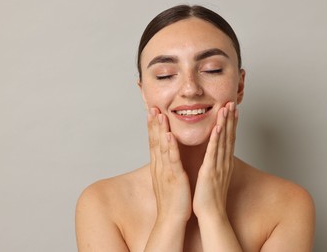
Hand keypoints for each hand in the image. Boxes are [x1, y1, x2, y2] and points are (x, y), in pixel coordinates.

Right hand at [147, 108, 191, 222]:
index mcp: (159, 166)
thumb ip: (166, 165)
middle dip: (153, 123)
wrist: (171, 219)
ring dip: (160, 130)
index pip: (154, 142)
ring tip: (159, 115)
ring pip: (162, 147)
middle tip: (152, 107)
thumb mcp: (167, 178)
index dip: (152, 127)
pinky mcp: (175, 178)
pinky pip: (172, 160)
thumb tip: (166, 156)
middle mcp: (159, 166)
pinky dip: (170, 147)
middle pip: (155, 141)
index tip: (152, 112)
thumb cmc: (172, 200)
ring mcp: (166, 171)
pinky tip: (169, 136)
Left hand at [193, 102, 237, 218]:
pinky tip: (218, 127)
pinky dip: (216, 139)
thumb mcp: (215, 177)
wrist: (211, 214)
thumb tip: (216, 157)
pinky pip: (214, 152)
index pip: (229, 139)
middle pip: (229, 136)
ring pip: (223, 140)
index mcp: (224, 163)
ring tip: (227, 108)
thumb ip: (216, 165)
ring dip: (225, 123)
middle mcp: (224, 162)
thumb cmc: (211, 198)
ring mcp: (219, 165)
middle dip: (231, 118)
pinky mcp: (210, 171)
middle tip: (232, 102)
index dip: (231, 123)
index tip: (232, 110)